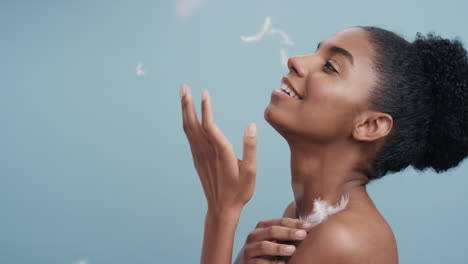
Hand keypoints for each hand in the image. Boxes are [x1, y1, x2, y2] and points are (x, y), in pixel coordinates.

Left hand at [180, 84, 257, 213]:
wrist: (222, 208)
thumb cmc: (239, 191)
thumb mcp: (251, 171)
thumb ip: (250, 147)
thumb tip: (251, 125)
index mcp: (221, 152)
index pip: (210, 126)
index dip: (206, 108)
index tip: (204, 92)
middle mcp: (207, 151)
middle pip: (193, 124)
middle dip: (187, 104)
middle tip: (183, 87)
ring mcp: (199, 155)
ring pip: (189, 129)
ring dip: (185, 111)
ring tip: (183, 95)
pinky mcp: (197, 159)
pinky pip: (189, 137)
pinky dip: (187, 122)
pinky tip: (187, 116)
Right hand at [234, 218, 314, 263]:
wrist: (246, 263)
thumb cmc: (266, 250)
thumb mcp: (272, 239)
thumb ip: (285, 233)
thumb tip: (310, 227)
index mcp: (261, 227)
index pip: (279, 222)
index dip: (295, 223)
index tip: (309, 226)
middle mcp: (254, 236)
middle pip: (272, 231)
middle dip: (288, 232)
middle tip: (303, 235)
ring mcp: (249, 249)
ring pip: (264, 246)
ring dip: (279, 248)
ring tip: (292, 250)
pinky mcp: (248, 263)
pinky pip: (261, 263)